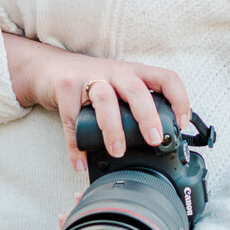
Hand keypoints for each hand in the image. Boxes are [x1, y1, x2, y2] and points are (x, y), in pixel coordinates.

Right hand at [2, 33, 189, 170]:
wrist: (49, 67)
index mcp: (133, 73)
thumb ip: (134, 107)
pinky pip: (72, 118)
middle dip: (147, 116)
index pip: (165, 78)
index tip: (181, 124)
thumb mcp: (118, 88)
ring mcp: (89, 77)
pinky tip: (80, 162)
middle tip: (154, 140)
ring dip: (113, 128)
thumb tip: (157, 143)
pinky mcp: (65, 86)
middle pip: (136, 89)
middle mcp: (115, 72)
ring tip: (117, 151)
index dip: (179, 99)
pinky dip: (76, 144)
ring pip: (105, 99)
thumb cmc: (90, 83)